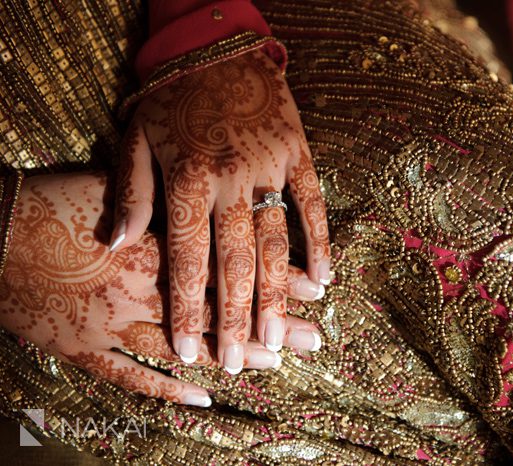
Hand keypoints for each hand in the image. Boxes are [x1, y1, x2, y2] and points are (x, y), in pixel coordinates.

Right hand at [0, 172, 323, 404]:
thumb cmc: (49, 201)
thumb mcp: (109, 177)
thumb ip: (163, 193)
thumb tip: (204, 195)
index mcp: (159, 247)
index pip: (233, 267)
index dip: (273, 278)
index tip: (314, 290)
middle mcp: (147, 290)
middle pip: (222, 310)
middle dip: (270, 322)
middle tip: (314, 338)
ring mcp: (117, 326)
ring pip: (189, 346)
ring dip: (234, 354)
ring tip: (276, 363)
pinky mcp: (85, 350)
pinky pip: (133, 378)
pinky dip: (169, 390)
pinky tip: (204, 398)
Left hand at [111, 49, 329, 368]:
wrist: (217, 42)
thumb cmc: (172, 94)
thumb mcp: (136, 136)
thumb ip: (130, 192)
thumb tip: (117, 242)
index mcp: (187, 179)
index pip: (186, 257)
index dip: (187, 307)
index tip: (190, 349)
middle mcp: (230, 179)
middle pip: (234, 261)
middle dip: (234, 317)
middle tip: (237, 361)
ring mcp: (269, 168)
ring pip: (274, 242)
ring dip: (277, 294)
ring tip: (278, 339)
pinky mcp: (298, 155)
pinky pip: (313, 205)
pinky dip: (319, 243)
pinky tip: (324, 280)